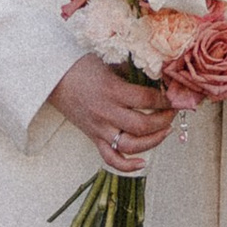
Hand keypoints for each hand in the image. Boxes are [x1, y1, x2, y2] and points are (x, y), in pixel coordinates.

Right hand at [51, 53, 175, 175]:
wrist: (52, 78)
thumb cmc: (81, 65)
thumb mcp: (110, 61)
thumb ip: (132, 71)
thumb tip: (159, 76)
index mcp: (111, 90)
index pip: (146, 99)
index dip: (164, 98)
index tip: (173, 95)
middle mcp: (106, 112)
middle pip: (142, 125)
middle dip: (163, 120)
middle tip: (173, 112)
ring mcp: (99, 128)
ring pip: (130, 145)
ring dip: (153, 141)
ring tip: (165, 131)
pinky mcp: (93, 137)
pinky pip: (110, 159)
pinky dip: (127, 165)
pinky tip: (143, 162)